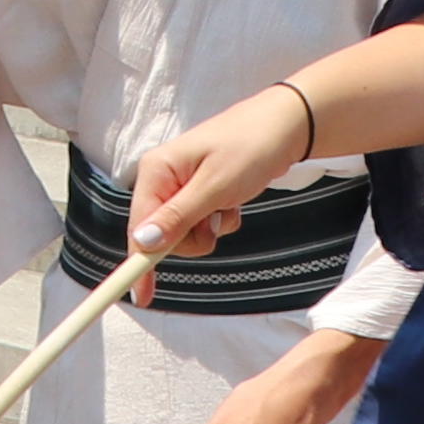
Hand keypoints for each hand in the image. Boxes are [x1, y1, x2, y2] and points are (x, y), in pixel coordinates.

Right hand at [125, 87, 312, 262]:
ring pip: (184, 233)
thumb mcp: (214, 187)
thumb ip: (177, 217)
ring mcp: (181, 186)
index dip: (139, 263)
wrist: (286, 126)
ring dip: (208, 230)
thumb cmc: (250, 147)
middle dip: (189, 239)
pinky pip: (202, 224)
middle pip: (161, 235)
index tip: (141, 297)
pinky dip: (219, 222)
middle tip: (214, 222)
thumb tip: (142, 243)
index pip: (138, 227)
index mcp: (156, 171)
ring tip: (228, 205)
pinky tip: (233, 203)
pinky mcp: (200, 192)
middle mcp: (162, 178)